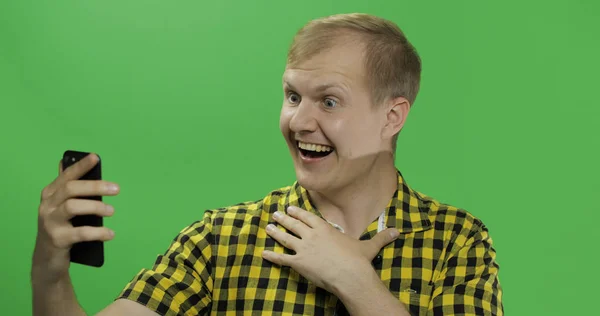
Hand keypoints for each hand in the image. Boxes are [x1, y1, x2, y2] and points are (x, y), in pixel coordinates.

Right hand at [33, 153, 119, 283]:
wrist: (47, 258)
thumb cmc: (60, 226)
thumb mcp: (62, 206)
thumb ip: (68, 187)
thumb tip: (71, 162)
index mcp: (50, 194)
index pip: (66, 176)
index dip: (81, 166)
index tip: (96, 158)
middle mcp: (47, 205)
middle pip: (70, 189)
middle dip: (95, 186)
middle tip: (116, 189)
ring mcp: (50, 222)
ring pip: (72, 207)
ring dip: (96, 207)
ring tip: (111, 212)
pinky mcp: (57, 239)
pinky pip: (80, 233)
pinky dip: (98, 232)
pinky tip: (110, 234)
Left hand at [261, 206, 398, 294]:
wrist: (350, 275)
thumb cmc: (358, 260)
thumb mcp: (369, 246)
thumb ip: (381, 237)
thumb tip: (397, 231)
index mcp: (324, 228)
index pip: (307, 217)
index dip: (298, 212)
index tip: (290, 208)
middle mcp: (311, 235)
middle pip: (294, 224)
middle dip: (284, 218)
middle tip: (276, 214)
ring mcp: (303, 248)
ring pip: (285, 238)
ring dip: (276, 232)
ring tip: (268, 227)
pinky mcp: (298, 263)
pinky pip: (282, 258)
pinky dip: (272, 256)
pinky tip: (263, 253)